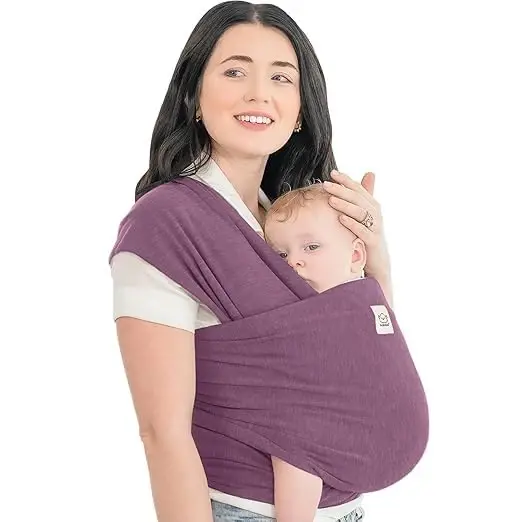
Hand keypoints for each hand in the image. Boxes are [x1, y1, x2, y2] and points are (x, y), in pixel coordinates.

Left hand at [323, 170, 391, 285]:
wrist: (377, 260)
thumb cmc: (367, 235)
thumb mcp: (364, 216)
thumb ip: (362, 196)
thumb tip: (368, 173)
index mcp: (372, 205)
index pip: (358, 188)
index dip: (346, 180)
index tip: (332, 173)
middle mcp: (376, 213)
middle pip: (358, 198)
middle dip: (341, 190)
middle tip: (326, 185)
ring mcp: (376, 227)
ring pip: (361, 212)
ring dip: (345, 205)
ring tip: (331, 200)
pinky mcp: (373, 241)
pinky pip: (363, 230)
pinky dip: (352, 224)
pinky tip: (341, 219)